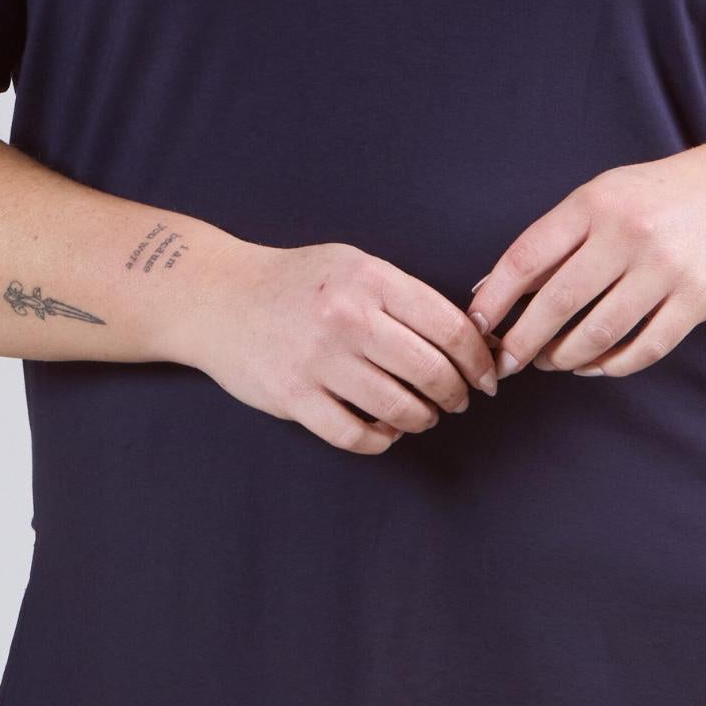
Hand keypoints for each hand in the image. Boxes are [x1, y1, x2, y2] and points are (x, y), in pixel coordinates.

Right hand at [177, 237, 498, 454]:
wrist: (219, 297)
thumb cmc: (296, 283)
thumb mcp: (354, 266)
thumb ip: (405, 296)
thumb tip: (468, 337)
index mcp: (370, 280)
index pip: (449, 327)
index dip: (478, 359)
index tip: (486, 376)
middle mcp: (346, 318)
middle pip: (431, 371)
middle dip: (457, 393)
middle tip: (459, 400)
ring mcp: (318, 360)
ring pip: (399, 408)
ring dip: (423, 418)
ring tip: (424, 414)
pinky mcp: (294, 397)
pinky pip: (355, 435)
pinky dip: (381, 440)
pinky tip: (386, 430)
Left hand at [467, 143, 705, 378]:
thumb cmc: (654, 200)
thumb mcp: (602, 199)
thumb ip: (553, 241)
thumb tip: (489, 292)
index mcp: (595, 203)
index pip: (528, 257)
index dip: (495, 298)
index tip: (477, 327)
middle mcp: (629, 233)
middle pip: (558, 302)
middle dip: (523, 341)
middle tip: (506, 363)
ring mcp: (666, 269)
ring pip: (599, 333)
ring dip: (565, 357)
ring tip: (550, 361)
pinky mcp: (696, 300)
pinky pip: (644, 349)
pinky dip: (611, 365)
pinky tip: (594, 366)